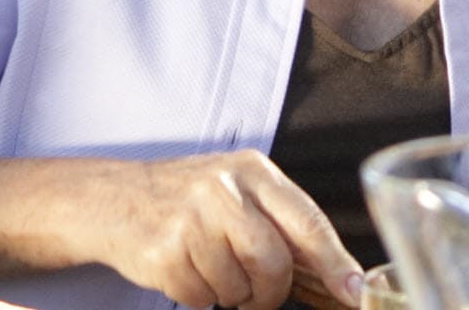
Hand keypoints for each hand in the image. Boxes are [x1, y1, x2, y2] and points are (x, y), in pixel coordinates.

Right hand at [87, 151, 360, 308]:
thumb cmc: (189, 200)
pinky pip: (202, 298)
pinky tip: (187, 270)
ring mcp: (190, 220)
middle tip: (258, 293)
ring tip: (212, 268)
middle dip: (271, 292)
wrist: (114, 199)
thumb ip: (285, 227)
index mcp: (253, 172)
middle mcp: (223, 190)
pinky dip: (199, 295)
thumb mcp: (240, 192)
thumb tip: (340, 277)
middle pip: (274, 264)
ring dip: (230, 294)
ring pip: (238, 288)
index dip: (335, 264)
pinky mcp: (164, 252)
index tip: (354, 291)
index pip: (308, 223)